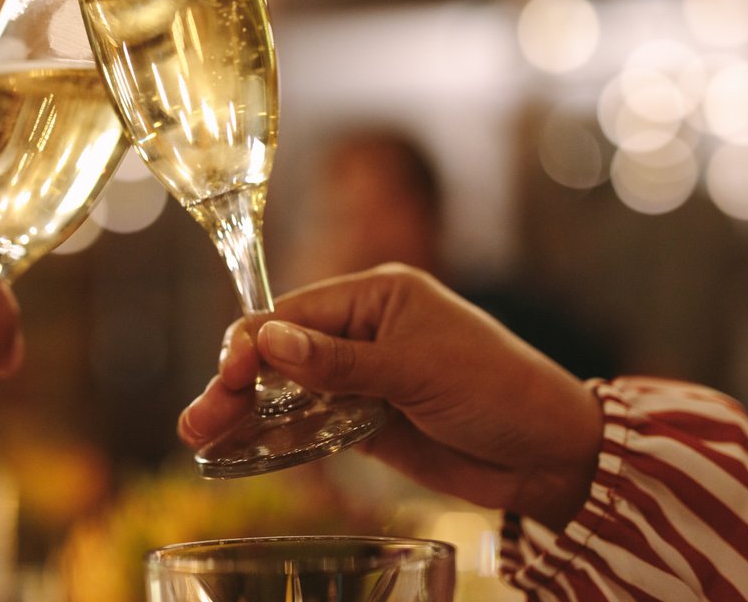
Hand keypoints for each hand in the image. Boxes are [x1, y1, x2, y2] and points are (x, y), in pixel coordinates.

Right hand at [178, 264, 601, 528]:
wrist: (550, 453)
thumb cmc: (497, 389)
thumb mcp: (416, 369)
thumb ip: (339, 362)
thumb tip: (267, 340)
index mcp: (377, 295)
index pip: (295, 313)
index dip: (254, 344)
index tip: (225, 376)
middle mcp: (363, 331)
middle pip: (283, 352)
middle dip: (238, 383)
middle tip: (197, 419)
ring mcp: (362, 378)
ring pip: (289, 390)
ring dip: (246, 412)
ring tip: (200, 437)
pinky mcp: (366, 421)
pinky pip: (310, 423)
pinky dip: (276, 435)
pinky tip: (238, 449)